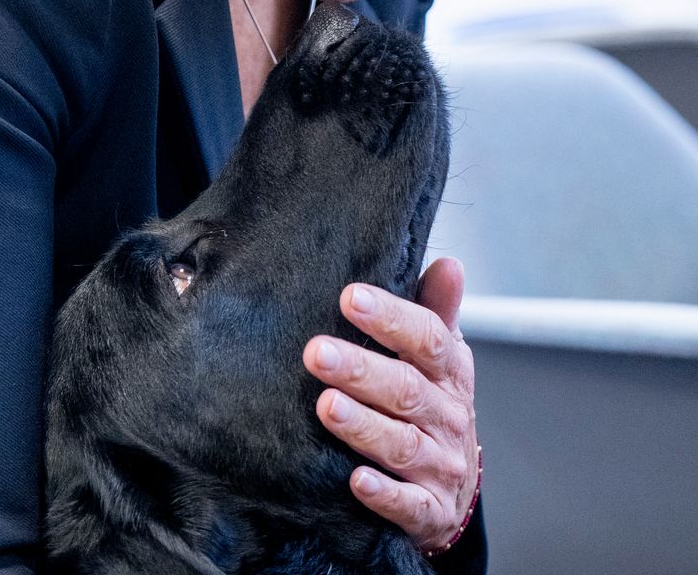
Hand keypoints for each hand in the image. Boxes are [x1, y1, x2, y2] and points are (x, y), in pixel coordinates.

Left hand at [302, 257, 478, 553]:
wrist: (456, 488)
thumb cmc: (434, 403)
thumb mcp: (442, 355)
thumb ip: (436, 309)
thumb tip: (448, 263)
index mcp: (451, 371)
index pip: (428, 338)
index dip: (391, 318)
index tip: (350, 297)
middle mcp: (449, 416)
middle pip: (407, 390)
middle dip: (361, 370)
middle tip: (316, 352)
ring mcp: (441, 465)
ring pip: (402, 444)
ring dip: (363, 426)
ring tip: (326, 406)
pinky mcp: (429, 510)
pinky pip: (408, 504)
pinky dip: (383, 493)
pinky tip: (354, 480)